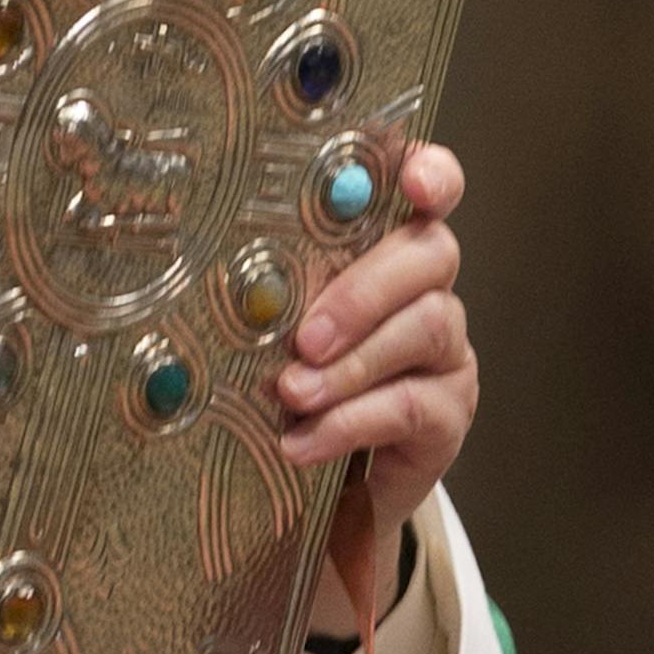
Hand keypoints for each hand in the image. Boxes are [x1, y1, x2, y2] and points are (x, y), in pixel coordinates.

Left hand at [280, 144, 475, 636]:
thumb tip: (205, 276)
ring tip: (292, 391)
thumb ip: (265, 288)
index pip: (427, 185)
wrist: (323, 480)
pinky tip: (301, 441)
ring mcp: (446, 348)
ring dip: (349, 364)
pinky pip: (409, 406)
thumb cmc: (287, 373)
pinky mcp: (448, 411)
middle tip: (303, 337)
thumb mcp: (269, 321)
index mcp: (384, 244)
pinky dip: (348, 423)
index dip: (429, 173)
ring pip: (422, 328)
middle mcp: (427, 286)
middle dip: (361, 293)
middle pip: (428, 255)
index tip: (414, 182)